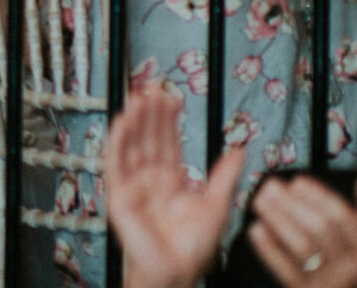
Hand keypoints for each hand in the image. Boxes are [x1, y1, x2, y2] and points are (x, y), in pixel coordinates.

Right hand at [101, 83, 246, 287]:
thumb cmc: (194, 249)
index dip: (169, 119)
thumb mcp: (217, 206)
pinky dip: (117, 141)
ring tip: (139, 97)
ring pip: (131, 145)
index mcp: (172, 181)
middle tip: (154, 87)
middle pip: (149, 138)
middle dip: (151, 113)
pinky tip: (123, 121)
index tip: (172, 96)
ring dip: (134, 120)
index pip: (168, 142)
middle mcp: (150, 179)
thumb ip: (225, 176)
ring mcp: (133, 186)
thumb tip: (240, 149)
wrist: (177, 272)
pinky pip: (115, 163)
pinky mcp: (119, 195)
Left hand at [244, 171, 356, 287]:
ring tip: (260, 201)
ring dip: (278, 220)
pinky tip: (256, 230)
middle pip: (321, 228)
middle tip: (270, 186)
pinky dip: (270, 249)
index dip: (318, 196)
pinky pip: (287, 270)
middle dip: (292, 204)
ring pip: (303, 246)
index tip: (296, 181)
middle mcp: (354, 264)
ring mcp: (331, 281)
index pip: (343, 216)